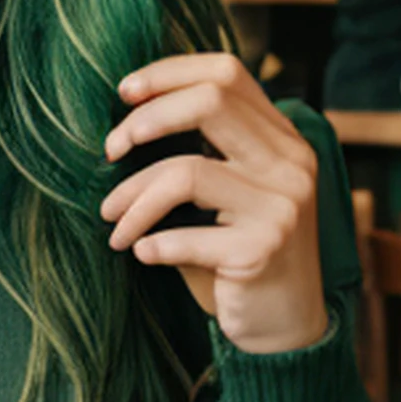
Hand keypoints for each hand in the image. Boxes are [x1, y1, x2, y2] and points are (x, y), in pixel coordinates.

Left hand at [101, 54, 326, 353]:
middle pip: (210, 103)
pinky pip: (185, 238)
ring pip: (185, 172)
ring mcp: (282, 206)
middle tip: (109, 151)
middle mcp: (291, 164)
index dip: (168, 73)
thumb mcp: (234, 192)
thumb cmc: (241, 254)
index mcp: (284, 139)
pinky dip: (152, 245)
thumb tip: (127, 119)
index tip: (123, 92)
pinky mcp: (263, 250)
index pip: (227, 74)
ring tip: (112, 222)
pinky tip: (142, 253)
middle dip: (144, 121)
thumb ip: (208, 150)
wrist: (286, 328)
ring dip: (132, 198)